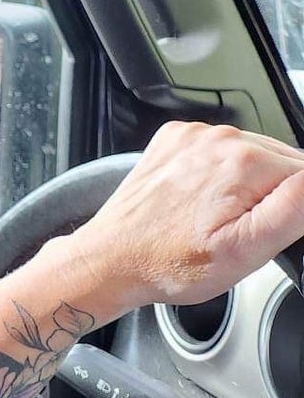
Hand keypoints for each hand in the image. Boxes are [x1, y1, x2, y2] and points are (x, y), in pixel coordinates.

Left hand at [71, 121, 303, 317]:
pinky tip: (203, 201)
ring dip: (251, 184)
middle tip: (245, 229)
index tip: (271, 228)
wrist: (113, 257)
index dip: (298, 207)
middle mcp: (220, 138)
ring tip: (221, 218)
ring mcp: (195, 136)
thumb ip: (293, 209)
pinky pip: (220, 150)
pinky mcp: (177, 140)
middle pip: (283, 162)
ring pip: (253, 155)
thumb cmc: (170, 261)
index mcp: (245, 162)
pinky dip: (221, 172)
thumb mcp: (246, 250)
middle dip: (277, 195)